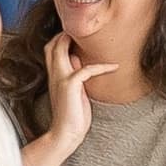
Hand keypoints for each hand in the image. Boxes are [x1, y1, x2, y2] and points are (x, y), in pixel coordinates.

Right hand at [22, 35, 115, 165]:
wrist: (65, 134)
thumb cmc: (72, 114)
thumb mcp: (73, 90)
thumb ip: (74, 74)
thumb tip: (79, 59)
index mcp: (53, 75)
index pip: (50, 48)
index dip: (60, 38)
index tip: (76, 34)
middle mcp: (54, 74)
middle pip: (53, 43)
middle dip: (66, 33)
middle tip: (85, 31)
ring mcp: (61, 78)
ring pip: (61, 48)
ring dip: (76, 40)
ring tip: (98, 38)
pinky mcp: (70, 85)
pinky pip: (87, 69)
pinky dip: (102, 67)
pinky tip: (115, 67)